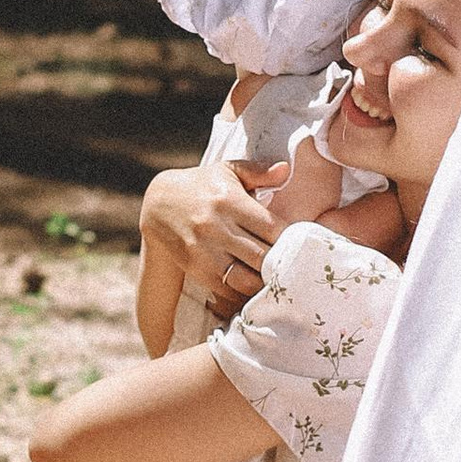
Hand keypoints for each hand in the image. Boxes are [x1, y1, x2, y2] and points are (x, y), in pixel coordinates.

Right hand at [140, 161, 287, 317]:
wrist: (159, 204)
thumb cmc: (202, 186)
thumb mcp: (227, 171)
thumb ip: (258, 172)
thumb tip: (285, 170)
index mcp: (230, 201)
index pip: (271, 227)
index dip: (290, 240)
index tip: (301, 246)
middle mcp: (217, 227)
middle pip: (262, 257)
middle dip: (281, 266)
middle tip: (295, 270)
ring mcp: (204, 250)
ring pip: (244, 279)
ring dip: (263, 283)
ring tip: (275, 281)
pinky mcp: (195, 268)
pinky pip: (226, 289)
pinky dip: (242, 291)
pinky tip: (253, 286)